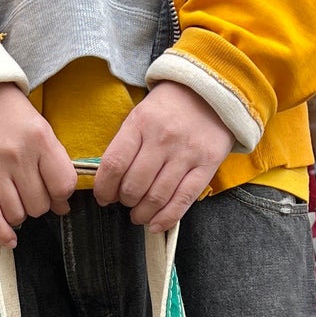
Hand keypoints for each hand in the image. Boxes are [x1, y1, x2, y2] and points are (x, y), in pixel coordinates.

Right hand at [0, 83, 77, 246]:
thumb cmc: (5, 111)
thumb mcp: (36, 127)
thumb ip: (52, 163)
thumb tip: (62, 207)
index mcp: (40, 138)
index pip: (63, 185)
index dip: (61, 196)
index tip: (55, 195)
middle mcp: (17, 154)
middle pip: (39, 205)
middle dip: (38, 205)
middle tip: (28, 193)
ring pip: (17, 215)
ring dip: (18, 214)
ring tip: (13, 199)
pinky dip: (2, 233)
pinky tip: (9, 239)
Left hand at [93, 81, 233, 232]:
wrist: (211, 91)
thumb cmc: (169, 108)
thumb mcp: (141, 115)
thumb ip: (126, 145)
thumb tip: (110, 184)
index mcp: (140, 122)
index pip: (114, 164)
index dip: (104, 188)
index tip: (103, 198)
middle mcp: (163, 138)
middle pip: (134, 185)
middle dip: (124, 201)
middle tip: (125, 202)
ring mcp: (186, 153)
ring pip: (157, 197)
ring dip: (142, 213)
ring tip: (138, 215)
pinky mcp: (207, 165)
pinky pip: (183, 200)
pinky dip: (167, 218)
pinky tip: (156, 225)